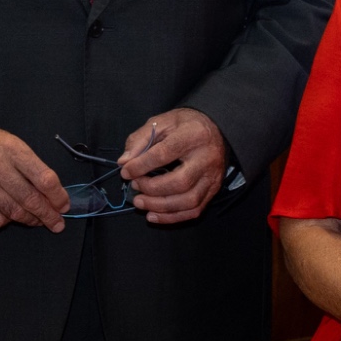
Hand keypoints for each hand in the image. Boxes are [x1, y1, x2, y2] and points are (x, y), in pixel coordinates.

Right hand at [0, 120, 66, 231]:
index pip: (44, 178)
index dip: (58, 196)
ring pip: (14, 212)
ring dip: (30, 220)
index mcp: (11, 148)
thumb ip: (29, 164)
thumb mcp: (8, 141)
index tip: (64, 205)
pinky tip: (11, 217)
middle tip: (57, 222)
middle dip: (48, 214)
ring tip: (37, 221)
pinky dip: (7, 222)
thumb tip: (51, 190)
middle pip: (31, 199)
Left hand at [120, 108, 229, 224]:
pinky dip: (172, 217)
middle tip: (135, 187)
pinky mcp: (214, 190)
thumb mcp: (161, 122)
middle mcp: (207, 158)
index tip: (126, 172)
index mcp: (193, 136)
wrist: (215, 128)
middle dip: (152, 189)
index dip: (141, 166)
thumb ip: (140, 140)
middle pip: (180, 182)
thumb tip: (124, 162)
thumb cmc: (185, 125)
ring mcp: (213, 177)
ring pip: (189, 201)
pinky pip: (194, 210)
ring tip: (141, 203)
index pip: (165, 154)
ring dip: (161, 207)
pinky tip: (154, 215)